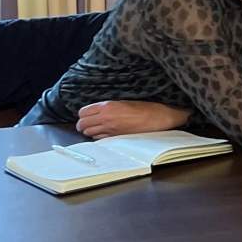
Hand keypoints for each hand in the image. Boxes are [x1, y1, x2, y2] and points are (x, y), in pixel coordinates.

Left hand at [76, 100, 191, 138]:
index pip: (83, 112)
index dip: (84, 114)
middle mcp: (105, 119)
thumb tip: (96, 112)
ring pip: (88, 133)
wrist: (159, 118)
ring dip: (91, 130)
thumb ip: (108, 107)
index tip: (88, 114)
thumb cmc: (146, 108)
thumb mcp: (125, 102)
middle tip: (90, 122)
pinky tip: (107, 133)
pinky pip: (99, 139)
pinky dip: (99, 136)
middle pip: (82, 124)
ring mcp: (109, 130)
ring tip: (99, 127)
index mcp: (108, 106)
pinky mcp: (115, 138)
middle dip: (84, 124)